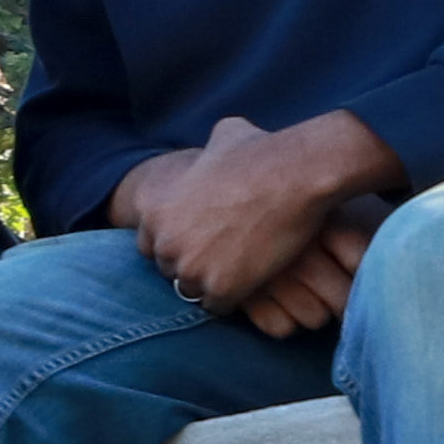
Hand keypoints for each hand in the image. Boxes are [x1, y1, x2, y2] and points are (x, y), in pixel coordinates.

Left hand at [115, 113, 400, 336]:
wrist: (296, 174)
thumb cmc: (263, 152)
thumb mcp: (223, 136)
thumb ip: (207, 149)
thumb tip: (217, 142)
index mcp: (151, 206)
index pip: (148, 240)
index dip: (177, 240)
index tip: (202, 237)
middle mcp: (161, 239)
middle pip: (167, 268)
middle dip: (191, 263)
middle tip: (223, 255)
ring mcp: (187, 267)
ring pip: (190, 290)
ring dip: (211, 283)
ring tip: (240, 269)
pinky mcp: (218, 288)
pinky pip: (217, 306)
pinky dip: (234, 297)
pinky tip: (253, 281)